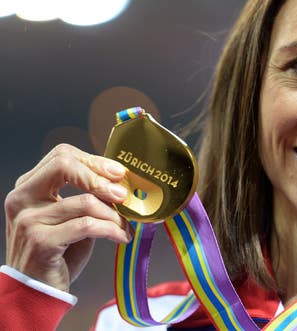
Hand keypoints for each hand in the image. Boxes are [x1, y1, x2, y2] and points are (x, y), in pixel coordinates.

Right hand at [4, 143, 132, 291]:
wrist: (35, 290)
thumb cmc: (58, 251)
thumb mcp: (69, 217)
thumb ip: (86, 195)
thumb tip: (120, 180)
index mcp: (28, 187)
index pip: (61, 156)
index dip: (94, 161)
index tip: (118, 173)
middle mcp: (22, 199)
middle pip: (64, 165)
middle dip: (100, 177)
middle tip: (122, 194)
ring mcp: (29, 219)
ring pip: (85, 201)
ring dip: (114, 215)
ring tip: (125, 226)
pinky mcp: (41, 241)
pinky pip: (87, 225)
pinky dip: (111, 230)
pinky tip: (121, 237)